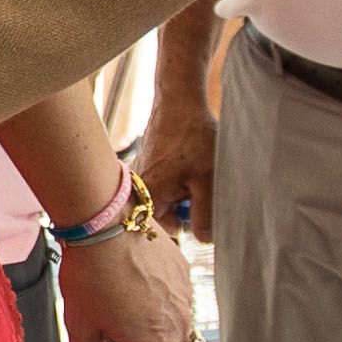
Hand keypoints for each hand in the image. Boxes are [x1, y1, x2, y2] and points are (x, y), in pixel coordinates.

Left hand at [61, 226, 195, 341]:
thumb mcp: (79, 325)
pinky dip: (156, 304)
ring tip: (119, 311)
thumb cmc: (91, 275)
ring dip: (150, 331)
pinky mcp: (183, 272)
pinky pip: (175, 300)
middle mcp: (178, 325)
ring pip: (173, 329)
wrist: (106, 223)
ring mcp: (185, 297)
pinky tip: (130, 286)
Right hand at [133, 98, 216, 238]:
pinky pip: (162, 189)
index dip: (185, 229)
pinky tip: (188, 167)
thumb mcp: (208, 180)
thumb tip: (204, 240)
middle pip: (163, 219)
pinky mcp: (145, 170)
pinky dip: (179, 184)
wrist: (180, 100)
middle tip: (200, 190)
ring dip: (184, 197)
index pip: (161, 235)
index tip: (200, 215)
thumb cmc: (194, 137)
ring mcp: (138, 180)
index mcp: (146, 197)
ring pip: (165, 203)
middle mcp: (134, 191)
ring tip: (196, 175)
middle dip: (185, 211)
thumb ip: (206, 216)